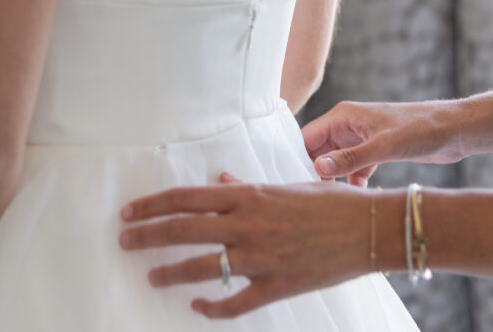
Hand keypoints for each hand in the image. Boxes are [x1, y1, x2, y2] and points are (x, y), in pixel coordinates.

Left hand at [118, 174, 374, 317]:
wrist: (369, 228)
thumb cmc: (330, 203)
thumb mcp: (286, 187)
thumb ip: (248, 189)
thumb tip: (219, 186)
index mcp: (249, 197)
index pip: (186, 199)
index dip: (152, 206)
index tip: (129, 212)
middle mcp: (248, 225)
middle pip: (182, 230)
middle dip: (146, 236)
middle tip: (123, 242)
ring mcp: (260, 257)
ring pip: (200, 268)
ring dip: (169, 273)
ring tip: (150, 276)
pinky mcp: (275, 285)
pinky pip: (233, 302)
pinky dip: (211, 307)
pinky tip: (196, 307)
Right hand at [302, 99, 463, 185]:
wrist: (455, 130)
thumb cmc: (422, 128)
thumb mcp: (384, 146)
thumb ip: (350, 158)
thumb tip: (318, 167)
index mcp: (343, 116)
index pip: (308, 137)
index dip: (299, 159)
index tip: (295, 184)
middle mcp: (348, 126)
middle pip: (318, 151)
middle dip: (315, 173)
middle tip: (313, 199)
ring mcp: (361, 139)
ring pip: (336, 162)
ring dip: (335, 181)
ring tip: (333, 202)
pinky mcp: (375, 152)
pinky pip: (354, 169)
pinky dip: (353, 183)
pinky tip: (357, 198)